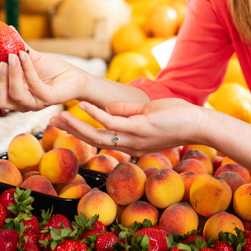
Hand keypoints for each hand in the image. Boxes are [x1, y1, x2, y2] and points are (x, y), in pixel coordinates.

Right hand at [0, 49, 87, 111]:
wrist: (75, 76)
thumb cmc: (52, 69)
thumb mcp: (31, 56)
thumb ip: (17, 46)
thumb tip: (6, 29)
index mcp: (12, 94)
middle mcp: (21, 102)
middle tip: (2, 61)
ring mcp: (35, 103)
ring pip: (15, 95)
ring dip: (12, 74)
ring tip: (13, 56)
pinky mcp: (49, 99)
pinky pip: (35, 86)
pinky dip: (28, 69)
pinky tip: (25, 55)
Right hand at [48, 98, 206, 156]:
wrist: (198, 123)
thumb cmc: (177, 117)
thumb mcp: (147, 113)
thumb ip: (127, 111)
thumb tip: (107, 107)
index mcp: (130, 143)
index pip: (101, 139)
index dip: (81, 132)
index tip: (63, 123)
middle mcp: (130, 145)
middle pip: (94, 140)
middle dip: (72, 132)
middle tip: (52, 122)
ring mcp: (135, 138)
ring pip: (99, 135)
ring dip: (77, 126)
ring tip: (59, 116)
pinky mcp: (140, 128)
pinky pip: (112, 121)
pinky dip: (94, 114)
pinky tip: (81, 105)